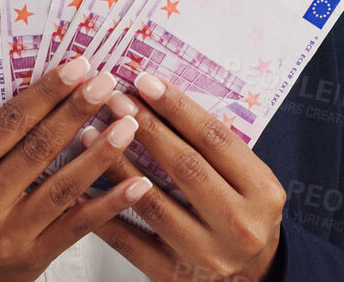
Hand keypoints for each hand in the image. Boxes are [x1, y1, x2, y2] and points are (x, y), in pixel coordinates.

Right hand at [0, 57, 155, 281]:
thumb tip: (43, 96)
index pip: (9, 123)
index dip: (46, 92)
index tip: (76, 68)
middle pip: (39, 148)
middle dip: (77, 111)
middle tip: (106, 83)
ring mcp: (11, 232)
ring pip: (63, 186)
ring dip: (101, 153)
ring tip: (128, 124)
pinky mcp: (35, 257)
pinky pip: (78, 224)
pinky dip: (110, 203)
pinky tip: (136, 184)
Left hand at [88, 73, 286, 280]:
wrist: (251, 278)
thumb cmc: (242, 216)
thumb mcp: (248, 182)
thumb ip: (215, 149)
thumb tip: (160, 99)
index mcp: (261, 192)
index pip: (215, 139)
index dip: (178, 107)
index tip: (145, 82)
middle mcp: (238, 225)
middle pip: (185, 167)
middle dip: (145, 127)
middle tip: (114, 100)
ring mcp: (205, 254)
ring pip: (152, 204)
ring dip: (116, 164)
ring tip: (90, 134)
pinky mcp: (173, 275)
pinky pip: (129, 241)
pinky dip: (102, 211)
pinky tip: (82, 187)